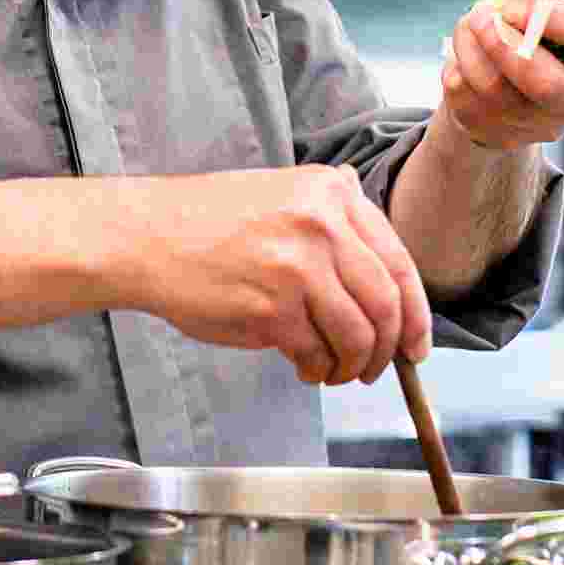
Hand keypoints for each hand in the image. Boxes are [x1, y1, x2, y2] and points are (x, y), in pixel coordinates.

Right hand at [113, 165, 434, 385]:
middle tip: (375, 369)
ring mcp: (298, 267)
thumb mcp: (283, 196)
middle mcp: (322, 225)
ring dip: (352, 366)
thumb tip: (385, 287)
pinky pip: (318, 353)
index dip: (416, 314)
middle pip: (386, 305)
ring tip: (333, 370)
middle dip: (388, 350)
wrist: (147, 237)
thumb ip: (335, 224)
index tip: (416, 346)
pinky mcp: (272, 309)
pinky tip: (304, 367)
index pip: (399, 263)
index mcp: (332, 194)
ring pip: (358, 335)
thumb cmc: (209, 224)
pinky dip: (318, 370)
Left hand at [439, 0, 563, 149]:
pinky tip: (466, 53)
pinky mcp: (501, 135)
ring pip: (495, 87)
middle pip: (546, 82)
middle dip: (503, 42)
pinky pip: (466, 95)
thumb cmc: (529, 29)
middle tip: (479, 14)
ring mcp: (542, 124)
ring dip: (471, 43)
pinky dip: (458, 63)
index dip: (547, 14)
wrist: (501, 79)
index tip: (515, 2)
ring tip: (471, 23)